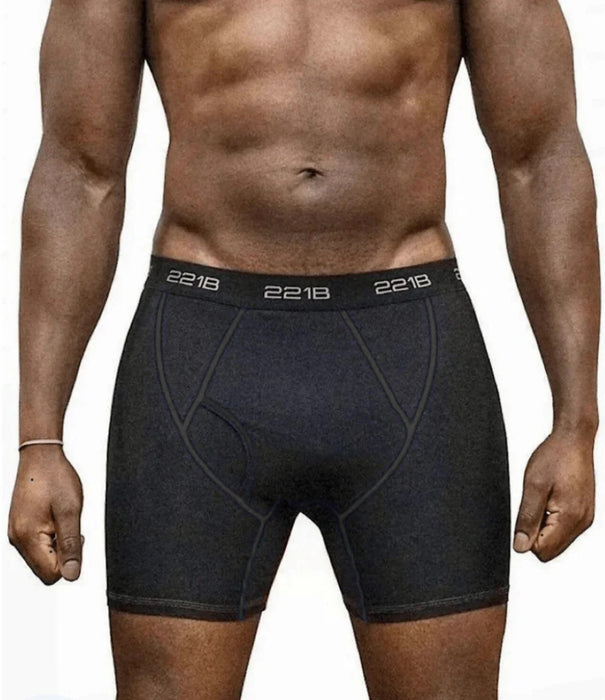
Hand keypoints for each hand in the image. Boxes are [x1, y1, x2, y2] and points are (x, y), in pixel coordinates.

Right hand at [8, 446, 83, 583]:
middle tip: (70, 525)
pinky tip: (56, 517)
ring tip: (63, 518)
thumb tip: (72, 576)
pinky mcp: (21, 527)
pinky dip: (52, 536)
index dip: (69, 561)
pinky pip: (39, 544)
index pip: (50, 575)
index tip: (76, 536)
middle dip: (63, 553)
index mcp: (27, 538)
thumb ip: (71, 546)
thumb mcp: (70, 512)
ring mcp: (17, 533)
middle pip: (45, 568)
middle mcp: (17, 539)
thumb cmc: (55, 478)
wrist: (41, 456)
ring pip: (43, 556)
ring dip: (58, 543)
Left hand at [513, 429, 594, 560]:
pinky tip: (550, 498)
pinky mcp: (583, 512)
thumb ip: (527, 519)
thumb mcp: (533, 486)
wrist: (573, 440)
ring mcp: (585, 518)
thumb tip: (520, 546)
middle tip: (535, 504)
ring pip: (556, 539)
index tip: (527, 512)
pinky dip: (551, 518)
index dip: (527, 535)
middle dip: (535, 532)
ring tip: (543, 498)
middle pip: (550, 549)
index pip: (542, 551)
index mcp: (571, 518)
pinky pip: (563, 528)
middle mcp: (582, 522)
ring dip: (543, 524)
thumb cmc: (555, 457)